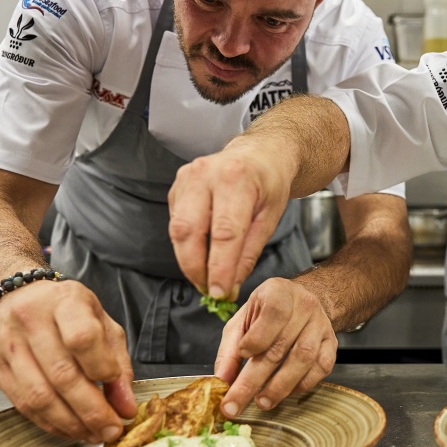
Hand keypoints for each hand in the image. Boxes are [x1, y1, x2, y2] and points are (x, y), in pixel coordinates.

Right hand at [0, 279, 135, 440]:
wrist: (18, 297)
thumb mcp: (102, 323)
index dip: (102, 369)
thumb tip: (125, 406)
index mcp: (65, 302)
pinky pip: (23, 404)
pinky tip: (70, 429)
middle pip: (62, 374)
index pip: (83, 338)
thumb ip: (118, 363)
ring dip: (70, 423)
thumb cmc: (66, 311)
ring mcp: (9, 345)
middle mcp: (32, 321)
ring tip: (93, 434)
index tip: (118, 391)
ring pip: (39, 395)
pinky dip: (50, 423)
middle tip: (112, 430)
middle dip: (91, 411)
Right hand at [168, 141, 292, 302]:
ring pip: (177, 230)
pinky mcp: (177, 186)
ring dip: (189, 261)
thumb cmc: (269, 184)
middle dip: (196, 268)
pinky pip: (176, 223)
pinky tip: (202, 254)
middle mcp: (206, 174)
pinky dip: (187, 245)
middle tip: (209, 290)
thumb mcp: (270, 217)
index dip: (219, 268)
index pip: (224, 233)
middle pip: (189, 231)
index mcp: (236, 179)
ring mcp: (187, 178)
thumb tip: (229, 286)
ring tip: (206, 278)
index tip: (220, 293)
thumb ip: (248, 253)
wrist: (259, 153)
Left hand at [212, 278, 337, 416]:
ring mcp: (321, 325)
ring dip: (281, 385)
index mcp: (278, 293)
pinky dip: (303, 384)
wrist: (299, 301)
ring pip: (304, 358)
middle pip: (281, 346)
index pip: (273, 314)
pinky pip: (322, 367)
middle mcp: (304, 306)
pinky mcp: (331, 342)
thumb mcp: (242, 321)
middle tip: (236, 402)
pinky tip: (287, 393)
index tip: (242, 355)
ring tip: (262, 402)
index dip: (257, 338)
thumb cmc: (266, 312)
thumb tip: (220, 381)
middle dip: (255, 379)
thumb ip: (229, 350)